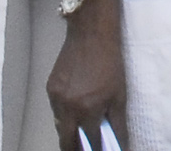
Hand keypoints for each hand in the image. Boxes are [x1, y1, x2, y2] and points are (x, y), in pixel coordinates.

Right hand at [49, 0, 126, 149]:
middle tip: (85, 148)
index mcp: (88, 110)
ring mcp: (57, 98)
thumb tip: (119, 142)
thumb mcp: (120, 94)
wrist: (91, 32)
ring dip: (69, 131)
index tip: (100, 149)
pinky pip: (56, 110)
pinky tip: (74, 109)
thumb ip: (117, 123)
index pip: (90, 143)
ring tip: (81, 130)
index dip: (96, 149)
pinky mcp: (50, 88)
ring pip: (60, 126)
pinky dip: (64, 114)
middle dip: (75, 148)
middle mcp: (69, 107)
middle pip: (67, 142)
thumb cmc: (110, 60)